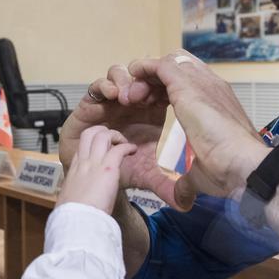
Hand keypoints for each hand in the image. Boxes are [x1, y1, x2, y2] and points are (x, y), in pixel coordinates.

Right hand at [57, 126, 136, 213]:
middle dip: (101, 132)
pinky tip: (133, 150)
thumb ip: (73, 199)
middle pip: (88, 135)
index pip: (80, 149)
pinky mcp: (107, 169)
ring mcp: (94, 164)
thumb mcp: (68, 203)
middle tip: (113, 140)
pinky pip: (118, 149)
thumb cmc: (73, 218)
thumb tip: (72, 207)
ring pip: (101, 135)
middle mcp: (82, 164)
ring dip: (115, 136)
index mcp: (73, 172)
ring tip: (123, 143)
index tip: (101, 152)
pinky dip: (127, 147)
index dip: (91, 146)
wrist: (77, 222)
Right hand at [60, 65, 177, 204]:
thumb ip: (166, 185)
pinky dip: (105, 85)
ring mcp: (112, 101)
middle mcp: (132, 102)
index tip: (165, 97)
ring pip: (120, 74)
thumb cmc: (120, 170)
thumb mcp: (147, 176)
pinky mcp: (92, 103)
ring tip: (128, 96)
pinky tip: (112, 96)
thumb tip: (186, 205)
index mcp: (152, 112)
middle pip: (142, 75)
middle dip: (144, 79)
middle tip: (146, 95)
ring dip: (125, 80)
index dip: (164, 86)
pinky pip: (98, 85)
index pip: (162, 86)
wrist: (92, 176)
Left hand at [126, 52, 269, 210]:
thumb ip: (187, 180)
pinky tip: (132, 80)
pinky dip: (143, 69)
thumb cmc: (230, 172)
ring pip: (168, 62)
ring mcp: (200, 82)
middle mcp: (211, 87)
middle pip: (179, 67)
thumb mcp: (201, 173)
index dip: (166, 92)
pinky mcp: (186, 83)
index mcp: (217, 103)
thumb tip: (182, 198)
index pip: (189, 83)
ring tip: (132, 95)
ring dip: (147, 76)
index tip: (150, 108)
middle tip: (140, 101)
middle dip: (155, 81)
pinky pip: (159, 64)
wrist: (244, 166)